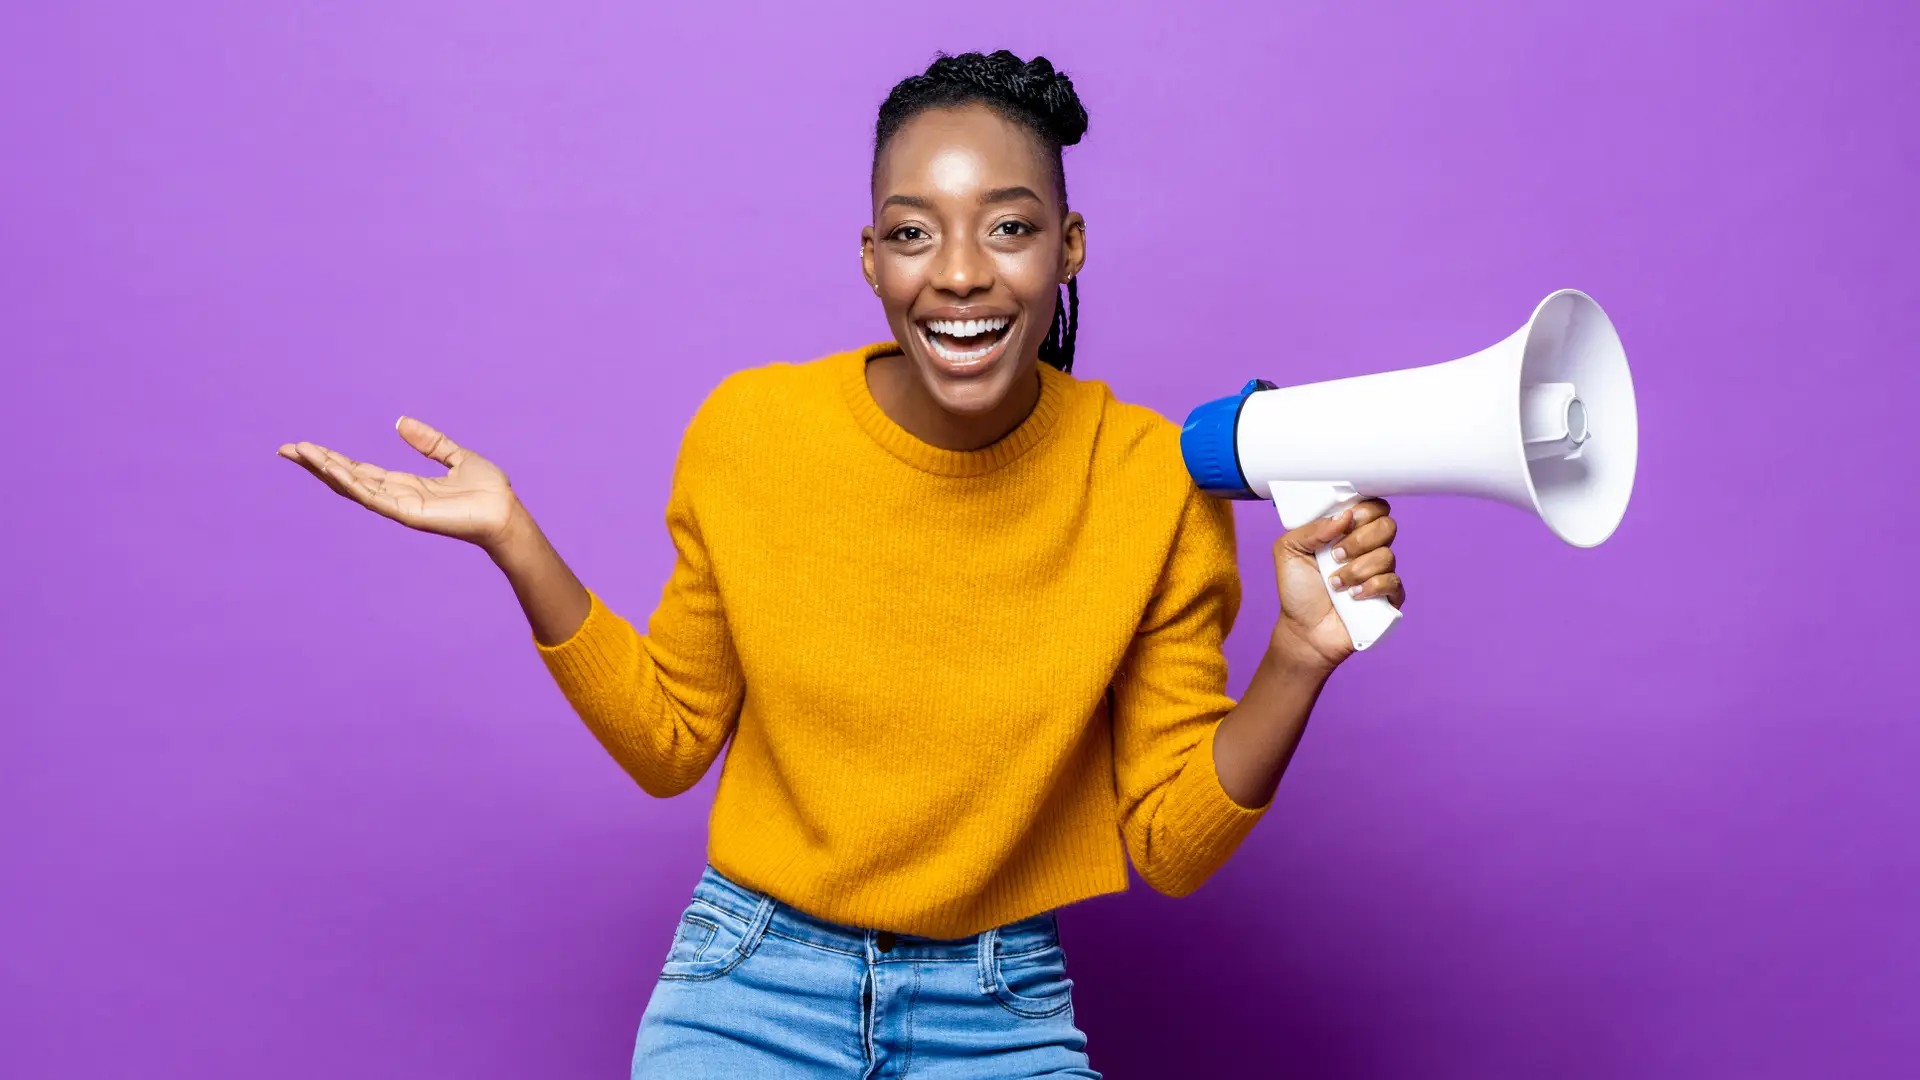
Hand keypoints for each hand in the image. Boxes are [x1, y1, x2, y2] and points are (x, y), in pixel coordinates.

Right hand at [276, 416, 519, 551]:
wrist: (507, 512)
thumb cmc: (488, 490)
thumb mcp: (454, 456)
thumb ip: (428, 441)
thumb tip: (399, 422)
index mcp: (406, 485)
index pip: (360, 470)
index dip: (333, 458)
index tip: (306, 446)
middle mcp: (397, 497)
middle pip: (348, 479)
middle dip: (317, 464)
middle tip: (286, 449)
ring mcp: (399, 507)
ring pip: (353, 487)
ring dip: (325, 470)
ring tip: (299, 453)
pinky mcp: (408, 514)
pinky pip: (372, 497)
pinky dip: (350, 483)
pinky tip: (330, 468)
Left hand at [1269, 498, 1404, 669]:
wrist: (1303, 630)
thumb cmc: (1297, 590)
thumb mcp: (1288, 551)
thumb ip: (1310, 528)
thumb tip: (1344, 515)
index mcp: (1346, 532)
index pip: (1373, 507)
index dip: (1365, 509)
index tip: (1347, 521)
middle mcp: (1367, 548)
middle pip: (1387, 526)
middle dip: (1359, 540)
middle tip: (1335, 555)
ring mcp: (1380, 572)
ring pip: (1388, 555)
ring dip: (1357, 569)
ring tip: (1335, 584)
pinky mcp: (1388, 597)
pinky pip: (1393, 582)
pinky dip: (1371, 587)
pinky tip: (1353, 596)